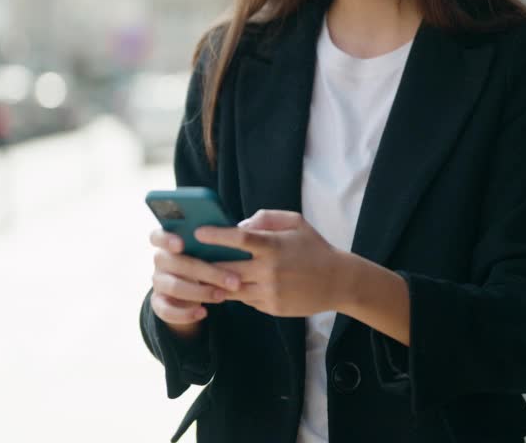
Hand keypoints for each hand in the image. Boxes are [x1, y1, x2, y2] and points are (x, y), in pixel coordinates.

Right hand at [148, 229, 242, 331]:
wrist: (197, 286)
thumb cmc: (210, 257)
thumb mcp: (214, 246)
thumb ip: (222, 238)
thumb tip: (245, 229)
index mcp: (170, 240)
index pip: (158, 236)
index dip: (166, 239)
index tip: (182, 244)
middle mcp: (160, 260)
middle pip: (175, 262)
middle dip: (206, 271)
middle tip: (234, 280)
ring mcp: (158, 282)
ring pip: (173, 286)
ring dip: (200, 292)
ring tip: (222, 296)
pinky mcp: (159, 303)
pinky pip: (166, 311)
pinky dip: (185, 313)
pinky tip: (203, 312)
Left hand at [197, 209, 349, 317]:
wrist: (338, 282)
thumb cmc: (314, 248)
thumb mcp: (296, 222)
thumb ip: (266, 218)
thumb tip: (239, 225)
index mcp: (274, 246)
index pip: (238, 239)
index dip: (216, 235)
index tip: (198, 232)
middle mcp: (269, 270)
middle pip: (227, 269)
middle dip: (205, 264)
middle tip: (187, 259)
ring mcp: (270, 292)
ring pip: (231, 289)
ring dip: (215, 283)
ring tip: (200, 276)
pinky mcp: (272, 307)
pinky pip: (245, 300)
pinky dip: (236, 293)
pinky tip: (229, 286)